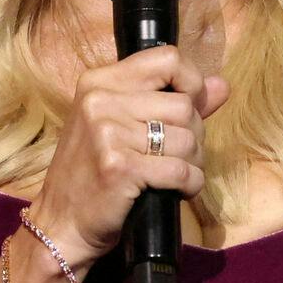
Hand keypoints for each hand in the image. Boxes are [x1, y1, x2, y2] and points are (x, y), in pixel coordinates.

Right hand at [30, 45, 230, 269]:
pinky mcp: (119, 167)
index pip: (168, 59)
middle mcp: (100, 100)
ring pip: (186, 139)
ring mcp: (107, 133)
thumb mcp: (123, 126)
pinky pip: (180, 170)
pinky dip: (189, 184)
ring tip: (176, 176)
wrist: (60, 223)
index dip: (193, 82)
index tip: (192, 107)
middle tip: (179, 156)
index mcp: (100, 82)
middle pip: (184, 105)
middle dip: (195, 135)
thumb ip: (173, 101)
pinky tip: (178, 191)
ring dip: (193, 163)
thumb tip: (222, 85)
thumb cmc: (94, 174)